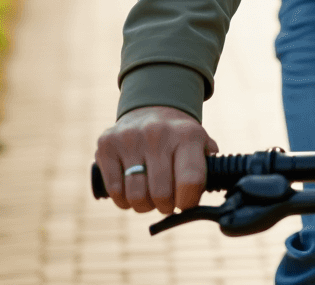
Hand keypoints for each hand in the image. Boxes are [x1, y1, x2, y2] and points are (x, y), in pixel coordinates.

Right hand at [95, 105, 218, 214]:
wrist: (152, 108)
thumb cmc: (179, 138)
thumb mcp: (200, 144)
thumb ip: (207, 169)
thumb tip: (206, 196)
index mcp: (188, 134)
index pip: (190, 181)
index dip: (188, 202)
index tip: (185, 202)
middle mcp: (158, 133)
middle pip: (161, 195)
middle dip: (165, 205)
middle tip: (167, 200)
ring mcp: (130, 138)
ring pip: (136, 197)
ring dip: (144, 205)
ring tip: (150, 194)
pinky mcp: (107, 144)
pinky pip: (115, 191)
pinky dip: (123, 200)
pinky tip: (132, 188)